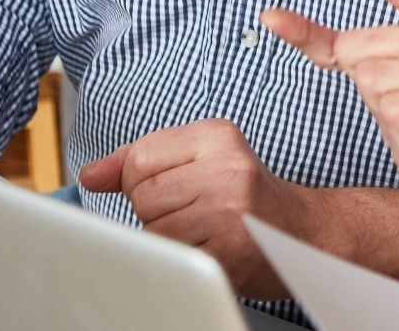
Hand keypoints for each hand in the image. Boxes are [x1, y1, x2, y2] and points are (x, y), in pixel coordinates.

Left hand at [78, 119, 307, 298]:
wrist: (306, 234)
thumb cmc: (247, 197)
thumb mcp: (203, 159)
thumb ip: (143, 160)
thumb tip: (91, 175)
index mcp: (217, 136)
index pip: (139, 158)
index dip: (141, 182)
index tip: (171, 190)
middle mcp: (227, 169)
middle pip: (142, 196)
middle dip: (155, 212)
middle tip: (193, 213)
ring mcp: (230, 212)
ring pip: (153, 231)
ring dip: (168, 240)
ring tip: (202, 233)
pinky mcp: (230, 253)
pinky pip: (172, 260)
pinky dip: (182, 263)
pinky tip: (209, 251)